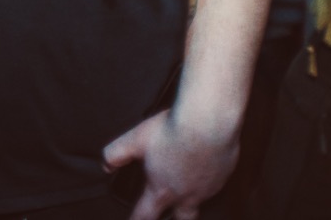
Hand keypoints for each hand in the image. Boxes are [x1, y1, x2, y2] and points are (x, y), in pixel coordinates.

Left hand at [103, 109, 239, 219]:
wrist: (209, 120)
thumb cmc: (175, 129)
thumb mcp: (135, 139)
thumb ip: (116, 154)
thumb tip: (106, 164)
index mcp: (162, 190)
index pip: (144, 216)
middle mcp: (186, 194)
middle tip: (168, 216)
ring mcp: (208, 187)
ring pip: (200, 202)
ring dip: (192, 199)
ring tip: (188, 189)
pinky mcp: (224, 174)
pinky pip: (217, 183)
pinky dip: (209, 179)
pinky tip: (206, 165)